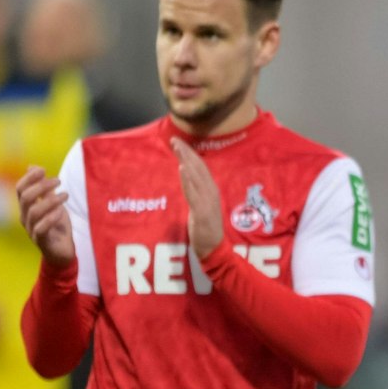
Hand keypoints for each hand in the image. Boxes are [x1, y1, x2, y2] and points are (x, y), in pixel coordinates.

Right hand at [15, 166, 74, 264]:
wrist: (62, 251)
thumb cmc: (56, 226)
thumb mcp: (53, 204)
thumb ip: (44, 188)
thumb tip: (33, 167)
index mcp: (26, 207)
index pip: (20, 189)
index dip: (29, 178)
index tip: (43, 170)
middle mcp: (25, 217)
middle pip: (25, 198)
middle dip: (41, 186)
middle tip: (58, 181)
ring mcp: (31, 230)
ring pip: (34, 211)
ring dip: (50, 200)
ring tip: (65, 195)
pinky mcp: (41, 241)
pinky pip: (41, 228)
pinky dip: (50, 218)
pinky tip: (60, 212)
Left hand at [171, 140, 223, 259]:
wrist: (213, 249)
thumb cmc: (205, 229)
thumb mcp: (200, 206)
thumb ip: (195, 192)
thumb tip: (186, 178)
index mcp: (210, 191)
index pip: (200, 168)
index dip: (190, 154)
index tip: (179, 142)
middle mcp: (211, 193)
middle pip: (199, 168)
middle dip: (187, 153)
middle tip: (174, 139)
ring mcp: (208, 202)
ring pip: (196, 177)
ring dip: (186, 161)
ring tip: (178, 148)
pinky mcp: (202, 212)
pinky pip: (194, 193)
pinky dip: (188, 180)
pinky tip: (182, 169)